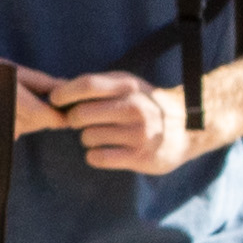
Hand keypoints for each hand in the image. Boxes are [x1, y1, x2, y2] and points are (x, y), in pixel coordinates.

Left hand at [39, 68, 189, 174]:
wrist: (187, 128)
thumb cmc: (146, 104)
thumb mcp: (129, 87)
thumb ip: (99, 87)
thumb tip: (59, 90)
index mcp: (129, 86)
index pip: (87, 85)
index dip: (64, 93)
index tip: (54, 100)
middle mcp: (135, 107)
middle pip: (82, 113)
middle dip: (74, 119)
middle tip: (80, 122)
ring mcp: (138, 133)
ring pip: (88, 137)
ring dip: (87, 138)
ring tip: (101, 136)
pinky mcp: (140, 156)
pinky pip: (98, 157)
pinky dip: (94, 155)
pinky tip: (103, 151)